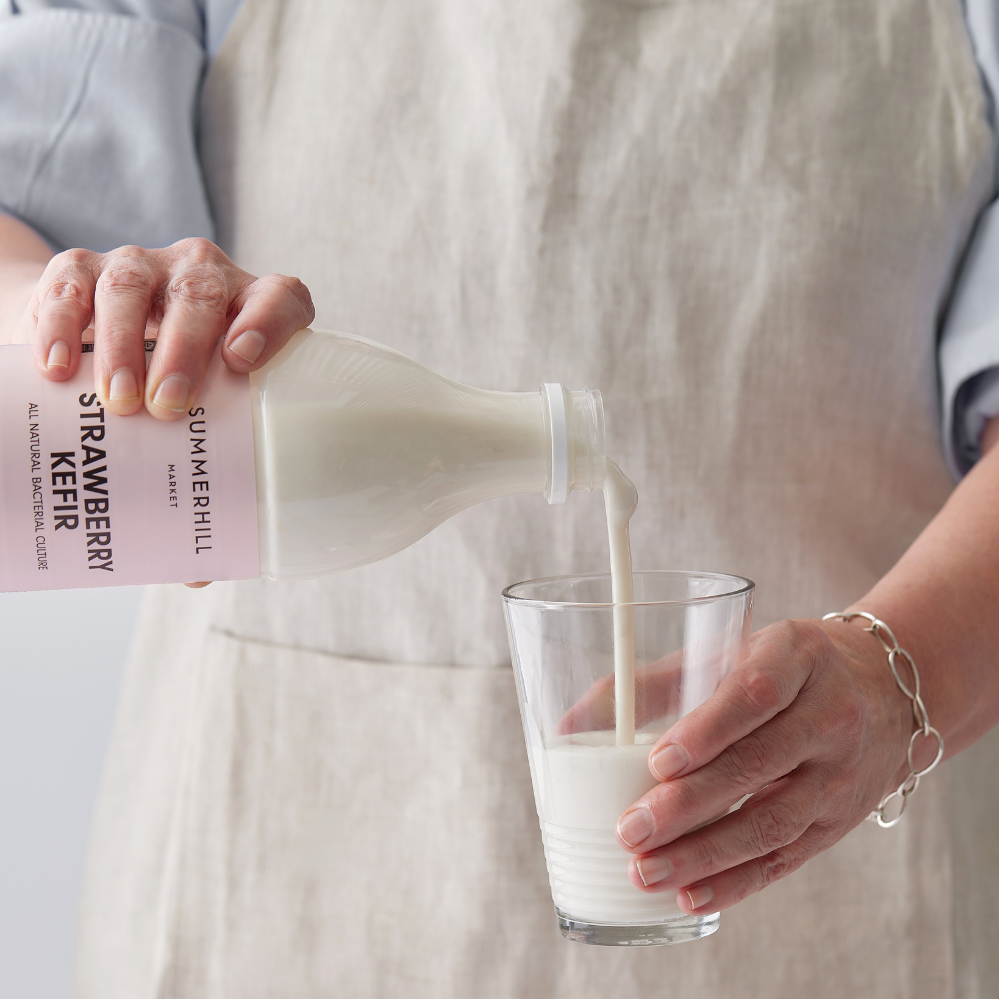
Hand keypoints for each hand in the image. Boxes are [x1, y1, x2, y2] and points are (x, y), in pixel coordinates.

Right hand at [20, 237, 313, 418]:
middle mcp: (199, 272)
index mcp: (248, 300)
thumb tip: (225, 492)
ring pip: (132, 287)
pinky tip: (58, 369)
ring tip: (120, 400)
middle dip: (183, 351)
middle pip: (199, 295)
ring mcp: (142, 265)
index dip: (268, 323)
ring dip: (123, 346)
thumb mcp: (212, 389)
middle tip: (168, 405)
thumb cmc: (179, 372)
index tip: (242, 360)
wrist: (99, 329)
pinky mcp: (83, 268)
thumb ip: (226, 416)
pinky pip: (71, 288)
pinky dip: (61, 328)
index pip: (280, 297)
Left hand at [613, 618, 923, 914]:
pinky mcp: (839, 820)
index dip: (707, 730)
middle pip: (759, 766)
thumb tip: (570, 722)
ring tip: (646, 871)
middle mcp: (829, 716)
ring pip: (773, 822)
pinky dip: (738, 881)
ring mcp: (841, 774)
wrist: (886, 687)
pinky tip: (692, 896)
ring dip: (706, 854)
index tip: (657, 760)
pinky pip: (788, 857)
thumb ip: (655, 682)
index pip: (755, 695)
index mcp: (798, 658)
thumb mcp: (733, 651)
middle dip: (689, 805)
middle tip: (630, 830)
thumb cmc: (787, 665)